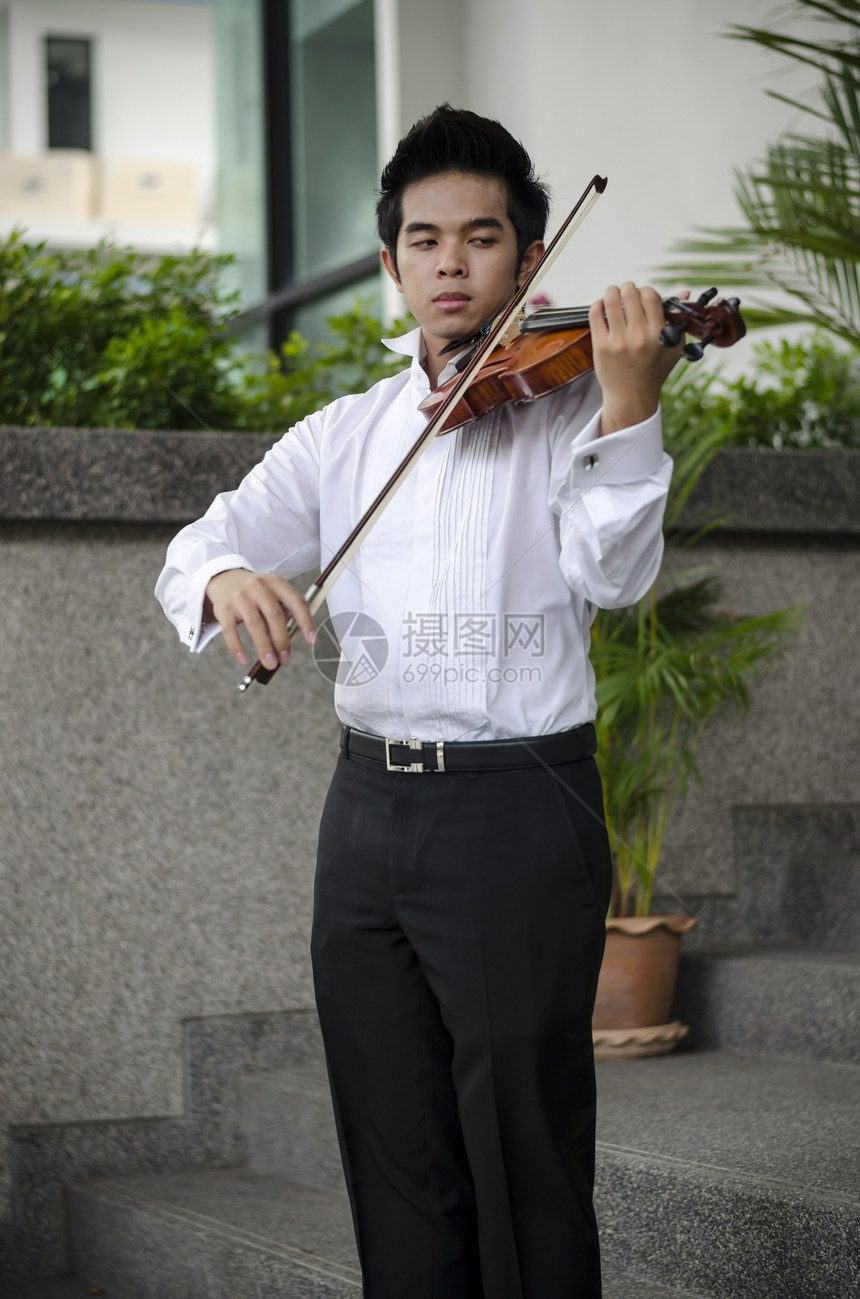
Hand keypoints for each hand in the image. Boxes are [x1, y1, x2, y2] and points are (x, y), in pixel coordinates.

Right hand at [204, 569, 315, 668]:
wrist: (225, 578)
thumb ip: (282, 612)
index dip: (306, 622)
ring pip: (254, 624)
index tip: (313, 640)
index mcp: (276, 582)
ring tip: (270, 663)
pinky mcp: (223, 608)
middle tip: (285, 658)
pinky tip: (243, 660)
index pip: (296, 601)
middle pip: (274, 615)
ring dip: (264, 647)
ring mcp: (239, 597)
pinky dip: (237, 647)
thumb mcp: (272, 593)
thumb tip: (288, 644)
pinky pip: (230, 631)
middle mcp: (258, 586)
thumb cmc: (256, 592)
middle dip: (282, 640)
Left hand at [589, 283, 687, 435]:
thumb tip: (685, 292)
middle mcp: (639, 337)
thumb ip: (679, 319)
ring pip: (611, 300)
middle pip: (630, 294)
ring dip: (611, 291)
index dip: (645, 291)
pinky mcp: (601, 347)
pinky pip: (595, 314)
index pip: (650, 296)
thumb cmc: (653, 371)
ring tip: (612, 293)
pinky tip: (601, 306)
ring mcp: (619, 342)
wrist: (632, 397)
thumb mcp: (673, 347)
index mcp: (659, 334)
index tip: (641, 295)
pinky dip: (597, 305)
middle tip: (625, 291)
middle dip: (627, 288)